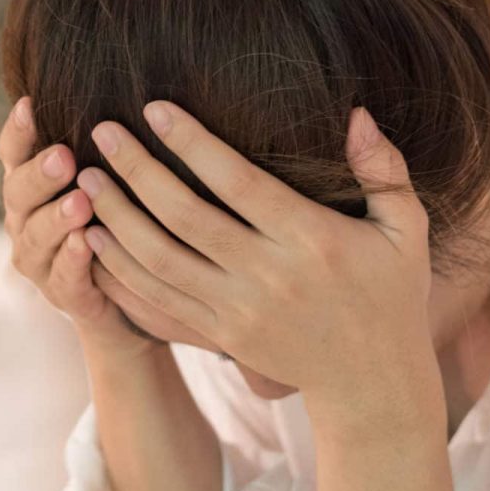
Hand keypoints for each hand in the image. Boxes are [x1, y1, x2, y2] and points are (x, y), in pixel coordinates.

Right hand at [0, 96, 213, 360]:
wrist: (131, 306)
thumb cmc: (123, 225)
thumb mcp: (114, 181)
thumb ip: (108, 146)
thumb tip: (137, 90)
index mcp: (33, 187)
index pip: (13, 153)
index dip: (17, 131)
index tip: (30, 103)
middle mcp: (27, 222)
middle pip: (18, 193)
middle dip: (39, 175)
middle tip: (63, 156)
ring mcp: (42, 263)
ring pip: (36, 238)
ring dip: (56, 218)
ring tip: (80, 201)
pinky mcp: (66, 298)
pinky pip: (64, 279)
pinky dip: (72, 261)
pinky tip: (85, 244)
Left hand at [77, 101, 437, 421]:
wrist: (371, 383)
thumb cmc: (389, 294)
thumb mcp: (404, 230)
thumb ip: (382, 168)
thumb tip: (356, 112)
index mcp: (310, 239)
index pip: (238, 181)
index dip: (192, 143)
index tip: (153, 107)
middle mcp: (267, 275)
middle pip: (184, 217)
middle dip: (136, 171)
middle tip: (101, 132)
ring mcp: (237, 310)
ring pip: (159, 260)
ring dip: (116, 217)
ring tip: (84, 178)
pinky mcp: (219, 335)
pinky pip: (156, 301)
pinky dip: (120, 269)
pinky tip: (92, 238)